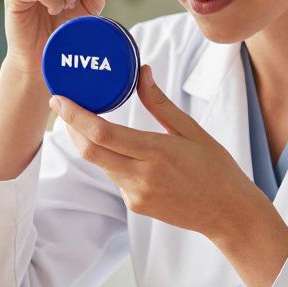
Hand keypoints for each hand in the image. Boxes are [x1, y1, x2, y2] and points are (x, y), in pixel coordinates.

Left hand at [48, 64, 268, 237]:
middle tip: (61, 104)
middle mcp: (141, 177)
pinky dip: (109, 159)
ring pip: (100, 163)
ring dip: (88, 142)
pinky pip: (114, 177)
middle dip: (70, 126)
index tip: (59, 99)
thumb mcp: (192, 130)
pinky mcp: (135, 205)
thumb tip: (142, 72)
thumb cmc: (216, 168)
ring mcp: (136, 195)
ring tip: (83, 119)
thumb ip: (160, 103)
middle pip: (90, 151)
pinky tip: (118, 148)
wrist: (228, 214)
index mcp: (156, 153)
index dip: (75, 116)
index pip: (102, 134)